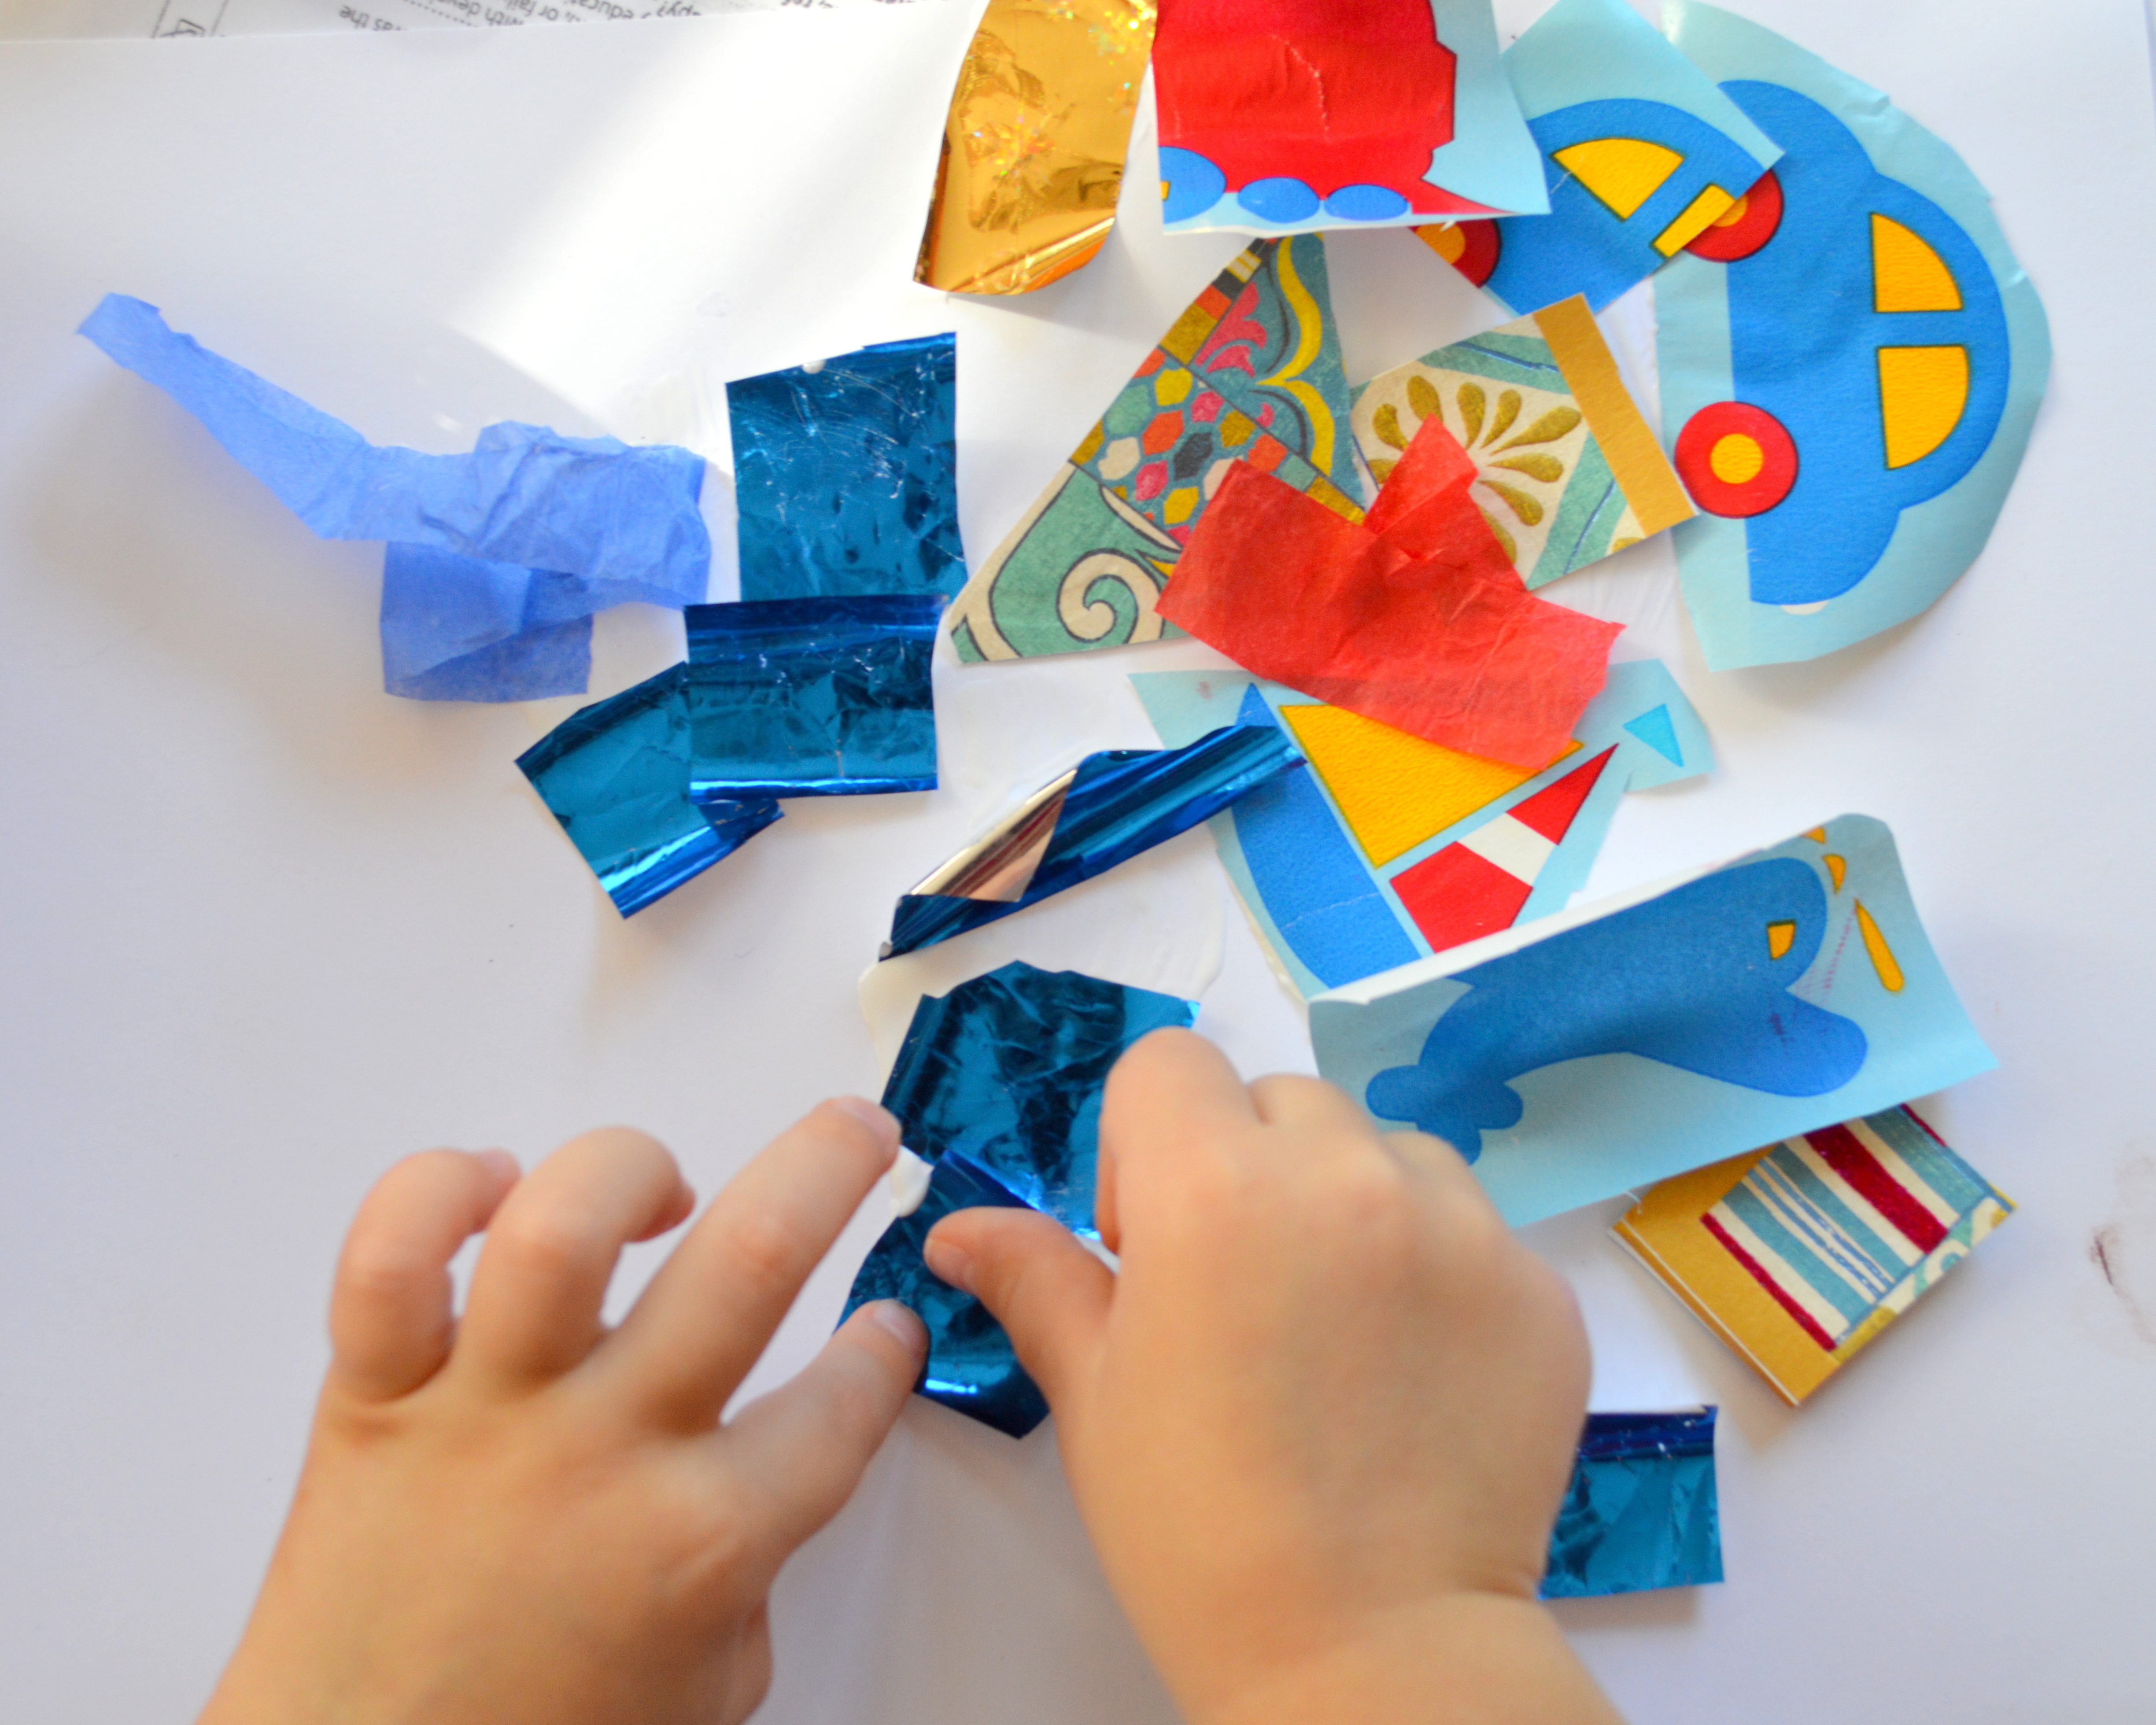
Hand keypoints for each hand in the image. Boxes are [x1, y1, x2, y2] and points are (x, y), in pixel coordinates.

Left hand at [199, 1102, 925, 1724]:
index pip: (846, 1401)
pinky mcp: (370, 1401)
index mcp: (703, 1542)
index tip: (885, 1325)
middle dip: (832, 1164)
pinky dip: (437, 1190)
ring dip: (636, 1165)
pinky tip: (491, 1187)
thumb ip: (754, 1566)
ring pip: (562, 1225)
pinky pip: (389, 1259)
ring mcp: (481, 1416)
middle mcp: (602, 1456)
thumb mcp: (710, 1682)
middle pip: (750, 1257)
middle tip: (858, 1133)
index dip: (885, 1348)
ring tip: (664, 1186)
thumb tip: (770, 1464)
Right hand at [925, 1030, 1618, 1724]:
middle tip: (1239, 1291)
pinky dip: (1437, 1271)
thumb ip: (1035, 1279)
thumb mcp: (1095, 1395)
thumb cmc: (1200, 1530)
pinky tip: (1409, 1372)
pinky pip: (1474, 1228)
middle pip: (1280, 1099)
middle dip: (1247, 1166)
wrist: (1368, 1656)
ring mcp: (1461, 1228)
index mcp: (1212, 1187)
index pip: (1168, 1065)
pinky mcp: (1538, 1287)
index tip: (1148, 1239)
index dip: (1142, 1142)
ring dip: (1350, 1205)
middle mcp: (1345, 1177)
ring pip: (1385, 1150)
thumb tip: (960, 1227)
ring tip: (1333, 1329)